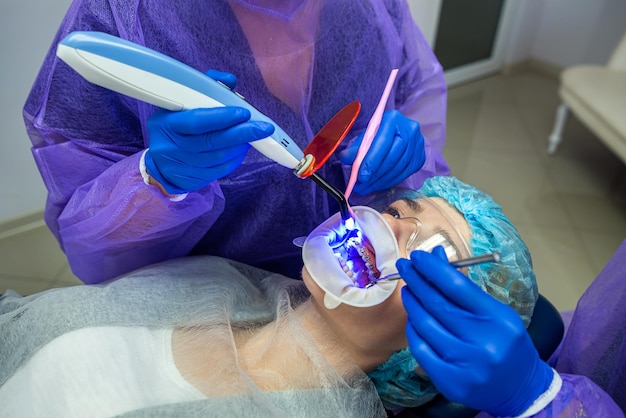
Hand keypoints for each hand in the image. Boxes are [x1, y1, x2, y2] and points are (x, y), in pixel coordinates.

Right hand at [144, 71, 273, 193]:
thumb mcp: (180, 105)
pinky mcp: (193, 180)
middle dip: (242, 133)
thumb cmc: (174, 127)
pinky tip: (242, 149)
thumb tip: (230, 80)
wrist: (158, 164)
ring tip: (254, 136)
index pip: (197, 121)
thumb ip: (205, 89)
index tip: (244, 112)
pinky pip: (221, 170)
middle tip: (264, 127)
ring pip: (220, 157)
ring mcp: (183, 166)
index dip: (222, 117)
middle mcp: (173, 148)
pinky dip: (235, 158)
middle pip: (213, 141)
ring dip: (241, 145)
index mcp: (168, 124)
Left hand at [339, 110, 424, 194]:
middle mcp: (410, 129)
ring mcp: (418, 144)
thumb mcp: (366, 136)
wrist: (398, 132)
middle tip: (361, 186)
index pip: (382, 142)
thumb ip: (356, 147)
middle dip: (375, 175)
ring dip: (381, 181)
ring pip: (398, 168)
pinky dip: (390, 182)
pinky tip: (379, 185)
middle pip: (392, 157)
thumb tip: (345, 158)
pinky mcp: (420, 157)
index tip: (361, 177)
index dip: (371, 161)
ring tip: (367, 188)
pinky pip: (405, 174)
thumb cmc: (379, 133)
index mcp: (393, 119)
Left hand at [397, 247, 553, 416]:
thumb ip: (465, 288)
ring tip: (408, 291)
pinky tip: (413, 319)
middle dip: (417, 281)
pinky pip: (421, 349)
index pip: (457, 286)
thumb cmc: (506, 344)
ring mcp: (465, 364)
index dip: (433, 268)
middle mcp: (482, 341)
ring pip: (425, 325)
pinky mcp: (450, 381)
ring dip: (412, 304)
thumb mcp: (496, 312)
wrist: (521, 390)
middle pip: (437, 304)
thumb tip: (436, 258)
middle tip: (404, 266)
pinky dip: (413, 331)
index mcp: (497, 318)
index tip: (417, 256)